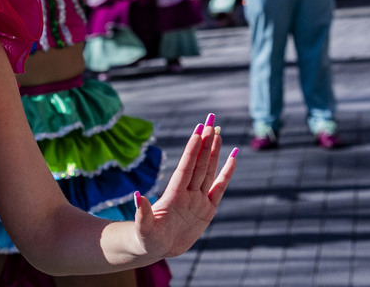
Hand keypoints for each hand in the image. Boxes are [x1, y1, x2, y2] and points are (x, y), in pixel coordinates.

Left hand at [132, 115, 236, 258]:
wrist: (155, 247)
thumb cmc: (145, 237)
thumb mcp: (143, 228)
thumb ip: (142, 213)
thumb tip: (136, 196)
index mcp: (173, 195)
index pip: (185, 167)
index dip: (192, 150)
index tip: (198, 131)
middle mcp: (186, 192)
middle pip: (199, 164)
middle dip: (205, 143)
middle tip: (211, 122)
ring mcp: (198, 199)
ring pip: (208, 171)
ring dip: (214, 153)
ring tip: (218, 133)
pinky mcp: (207, 210)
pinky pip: (219, 188)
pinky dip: (227, 174)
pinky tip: (233, 159)